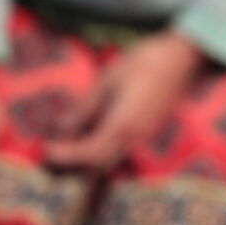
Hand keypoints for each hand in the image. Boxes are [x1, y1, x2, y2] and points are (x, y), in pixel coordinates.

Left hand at [43, 32, 204, 171]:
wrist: (180, 59)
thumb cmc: (143, 63)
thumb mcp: (106, 81)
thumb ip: (86, 108)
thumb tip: (64, 128)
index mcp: (123, 126)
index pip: (89, 154)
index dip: (65, 156)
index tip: (45, 149)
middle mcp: (135, 139)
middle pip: (100, 166)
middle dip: (73, 164)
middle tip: (51, 151)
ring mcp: (144, 138)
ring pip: (111, 161)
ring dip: (87, 159)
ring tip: (67, 145)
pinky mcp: (147, 133)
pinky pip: (120, 152)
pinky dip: (101, 151)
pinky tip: (89, 137)